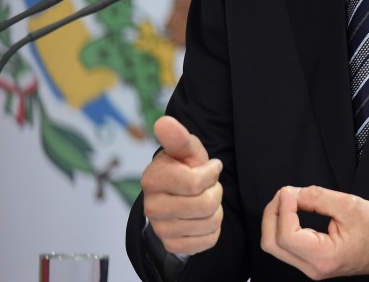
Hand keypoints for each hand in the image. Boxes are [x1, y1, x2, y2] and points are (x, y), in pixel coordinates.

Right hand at [141, 116, 223, 254]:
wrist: (175, 195)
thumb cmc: (183, 167)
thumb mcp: (185, 149)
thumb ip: (178, 137)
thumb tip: (164, 122)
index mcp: (153, 180)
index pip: (195, 183)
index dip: (211, 173)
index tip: (210, 167)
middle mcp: (152, 208)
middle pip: (205, 205)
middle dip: (215, 191)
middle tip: (207, 186)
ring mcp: (161, 230)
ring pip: (210, 223)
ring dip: (216, 209)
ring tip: (204, 199)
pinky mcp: (173, 246)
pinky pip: (209, 240)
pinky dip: (213, 228)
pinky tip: (202, 217)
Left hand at [260, 185, 368, 278]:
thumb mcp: (349, 205)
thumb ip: (317, 197)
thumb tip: (292, 194)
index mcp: (324, 257)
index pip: (286, 235)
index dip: (283, 209)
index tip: (290, 191)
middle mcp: (313, 268)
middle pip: (272, 243)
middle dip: (272, 213)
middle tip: (285, 193)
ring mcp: (310, 268)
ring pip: (274, 246)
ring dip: (275, 219)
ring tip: (288, 199)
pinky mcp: (310, 262)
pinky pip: (285, 246)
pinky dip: (282, 226)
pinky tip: (291, 211)